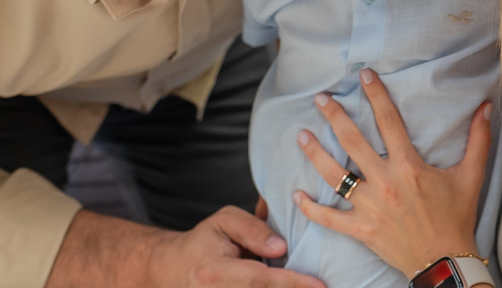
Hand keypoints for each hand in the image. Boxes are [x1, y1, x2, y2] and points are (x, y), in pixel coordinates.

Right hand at [149, 206, 323, 287]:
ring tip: (315, 285)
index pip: (260, 278)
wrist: (174, 269)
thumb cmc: (204, 241)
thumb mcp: (224, 221)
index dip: (292, 282)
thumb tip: (282, 248)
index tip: (320, 286)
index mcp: (215, 272)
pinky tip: (297, 284)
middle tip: (328, 286)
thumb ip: (253, 230)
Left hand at [292, 68, 493, 277]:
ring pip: (334, 175)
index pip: (389, 121)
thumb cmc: (457, 218)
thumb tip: (487, 106)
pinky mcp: (361, 229)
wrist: (445, 262)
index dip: (376, 95)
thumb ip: (478, 139)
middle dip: (334, 117)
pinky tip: (296, 194)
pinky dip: (310, 208)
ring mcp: (370, 207)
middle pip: (353, 142)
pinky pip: (329, 218)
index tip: (363, 75)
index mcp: (410, 166)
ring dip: (315, 154)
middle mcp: (386, 182)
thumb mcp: (472, 176)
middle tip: (320, 98)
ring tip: (301, 135)